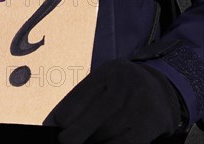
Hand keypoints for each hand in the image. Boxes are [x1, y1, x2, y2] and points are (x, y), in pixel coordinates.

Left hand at [45, 59, 184, 143]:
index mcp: (106, 73)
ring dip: (93, 141)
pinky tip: (101, 143)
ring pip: (108, 134)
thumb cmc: (118, 87)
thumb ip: (78, 100)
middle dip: (74, 134)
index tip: (51, 128)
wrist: (159, 89)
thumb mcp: (99, 82)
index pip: (79, 98)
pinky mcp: (151, 125)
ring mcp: (140, 106)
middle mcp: (125, 86)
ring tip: (86, 140)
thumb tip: (51, 124)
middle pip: (94, 117)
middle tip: (64, 141)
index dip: (62, 118)